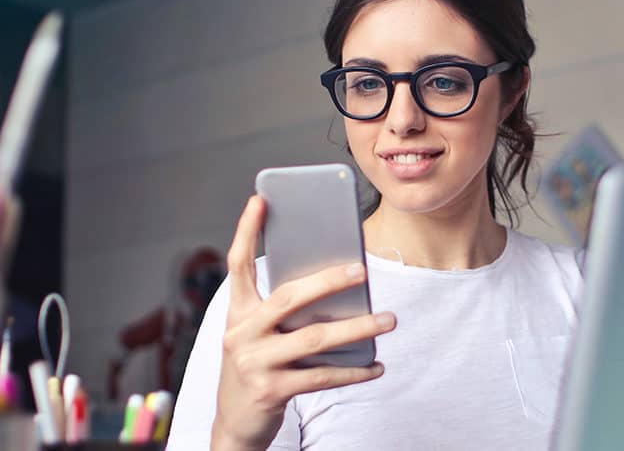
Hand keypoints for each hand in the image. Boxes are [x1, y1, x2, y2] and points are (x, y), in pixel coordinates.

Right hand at [211, 196, 395, 450]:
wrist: (235, 425)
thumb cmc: (257, 367)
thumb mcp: (259, 336)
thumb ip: (284, 312)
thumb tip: (337, 287)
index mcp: (237, 313)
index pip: (238, 265)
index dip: (246, 230)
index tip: (260, 199)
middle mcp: (241, 334)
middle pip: (288, 297)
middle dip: (328, 281)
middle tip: (362, 270)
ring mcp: (254, 363)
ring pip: (314, 338)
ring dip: (357, 328)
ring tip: (388, 319)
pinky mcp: (271, 391)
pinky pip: (322, 376)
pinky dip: (354, 372)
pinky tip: (377, 366)